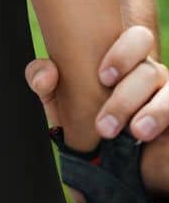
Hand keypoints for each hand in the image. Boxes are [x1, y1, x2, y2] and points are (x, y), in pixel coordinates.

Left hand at [26, 26, 168, 199]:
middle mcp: (149, 75)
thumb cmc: (82, 118)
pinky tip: (147, 135)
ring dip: (152, 111)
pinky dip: (163, 119)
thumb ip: (46, 81)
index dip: (124, 53)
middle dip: (129, 90)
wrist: (104, 164)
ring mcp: (165, 98)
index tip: (102, 77)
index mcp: (125, 60)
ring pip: (168, 92)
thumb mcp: (60, 100)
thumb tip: (46, 74)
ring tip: (134, 131)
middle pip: (150, 68)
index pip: (137, 39)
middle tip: (108, 116)